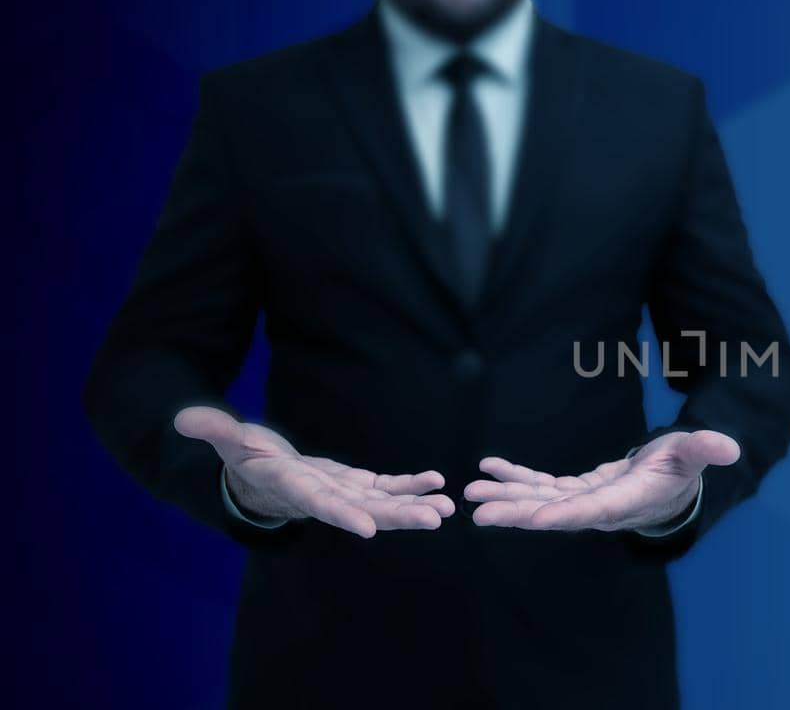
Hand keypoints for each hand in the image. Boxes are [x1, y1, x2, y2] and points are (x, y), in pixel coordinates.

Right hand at [174, 406, 454, 537]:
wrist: (258, 475)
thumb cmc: (241, 459)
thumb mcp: (228, 443)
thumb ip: (214, 431)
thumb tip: (183, 418)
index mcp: (295, 490)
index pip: (321, 506)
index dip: (345, 516)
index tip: (370, 528)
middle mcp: (325, 498)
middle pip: (366, 511)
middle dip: (400, 516)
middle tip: (435, 519)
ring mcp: (344, 493)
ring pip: (384, 504)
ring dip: (415, 505)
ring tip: (447, 508)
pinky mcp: (355, 484)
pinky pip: (388, 488)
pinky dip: (410, 486)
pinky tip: (437, 482)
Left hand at [466, 430, 738, 531]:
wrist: (675, 482)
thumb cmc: (685, 467)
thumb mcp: (695, 454)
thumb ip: (705, 450)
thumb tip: (730, 447)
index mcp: (627, 502)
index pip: (592, 510)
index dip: (563, 514)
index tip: (533, 519)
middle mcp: (599, 508)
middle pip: (553, 512)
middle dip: (515, 512)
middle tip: (478, 512)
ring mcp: (584, 501)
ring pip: (539, 502)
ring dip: (505, 497)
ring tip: (470, 494)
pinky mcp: (575, 490)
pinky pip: (540, 486)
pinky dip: (515, 478)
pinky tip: (487, 469)